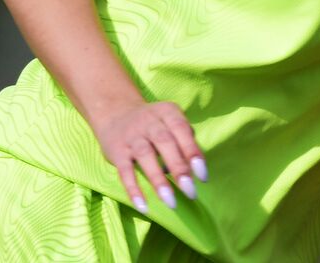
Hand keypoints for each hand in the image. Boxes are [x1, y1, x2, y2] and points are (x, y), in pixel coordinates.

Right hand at [91, 100, 206, 212]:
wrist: (116, 113)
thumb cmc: (154, 123)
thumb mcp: (170, 120)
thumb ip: (185, 138)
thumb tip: (196, 166)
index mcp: (167, 112)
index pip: (182, 130)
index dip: (193, 152)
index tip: (203, 176)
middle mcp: (149, 122)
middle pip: (165, 143)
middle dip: (179, 168)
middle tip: (190, 191)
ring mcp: (132, 137)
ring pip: (145, 156)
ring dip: (159, 180)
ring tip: (171, 202)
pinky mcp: (117, 152)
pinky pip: (125, 172)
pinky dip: (133, 189)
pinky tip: (143, 206)